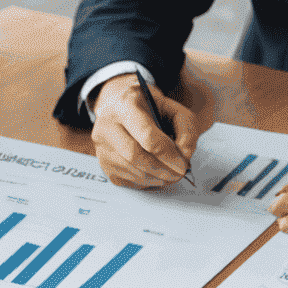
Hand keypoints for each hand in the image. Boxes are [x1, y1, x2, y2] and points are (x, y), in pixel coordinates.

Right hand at [89, 74, 200, 188]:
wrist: (119, 106)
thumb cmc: (148, 108)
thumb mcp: (172, 108)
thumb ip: (186, 128)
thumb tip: (185, 155)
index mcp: (125, 105)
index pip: (146, 135)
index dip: (167, 153)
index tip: (183, 163)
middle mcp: (107, 125)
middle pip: (135, 155)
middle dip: (162, 169)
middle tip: (179, 174)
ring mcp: (101, 146)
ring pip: (131, 170)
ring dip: (156, 178)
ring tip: (171, 175)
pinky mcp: (102, 163)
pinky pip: (127, 180)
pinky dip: (146, 182)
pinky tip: (156, 175)